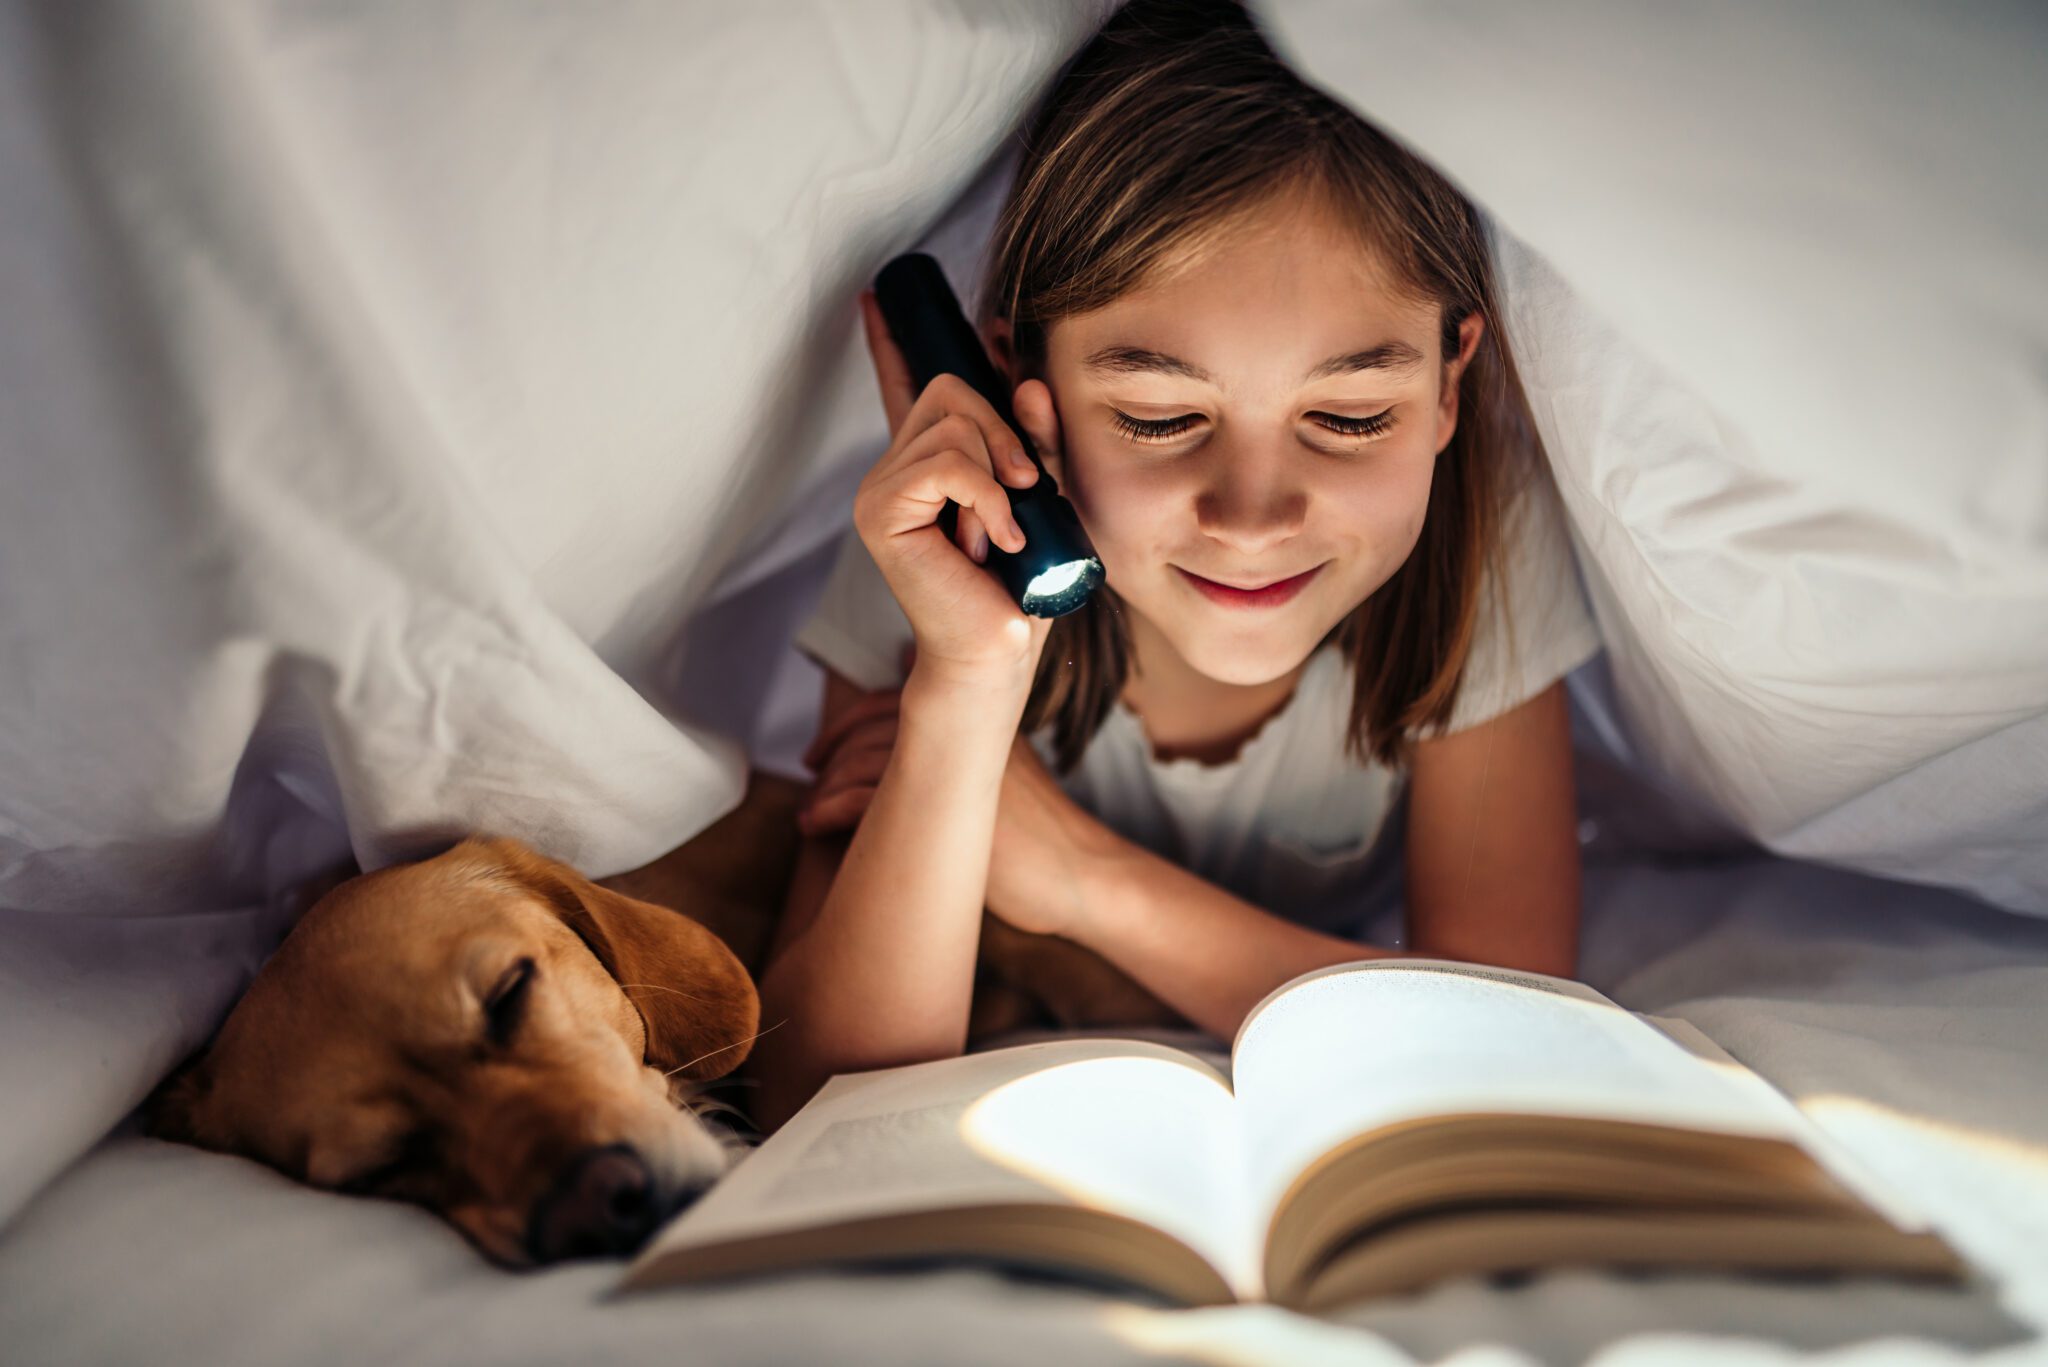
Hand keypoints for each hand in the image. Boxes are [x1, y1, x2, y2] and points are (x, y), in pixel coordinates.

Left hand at [798, 644, 1117, 940]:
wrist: (1080, 877)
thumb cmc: (1043, 839)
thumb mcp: (1007, 779)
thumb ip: (969, 751)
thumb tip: (926, 738)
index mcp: (981, 718)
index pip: (898, 694)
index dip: (856, 716)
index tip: (829, 747)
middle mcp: (967, 732)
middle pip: (874, 722)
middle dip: (833, 745)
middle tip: (810, 771)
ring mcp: (956, 769)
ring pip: (864, 759)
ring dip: (827, 785)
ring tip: (809, 815)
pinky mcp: (945, 813)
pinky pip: (864, 798)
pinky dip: (831, 810)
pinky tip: (816, 827)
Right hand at [852, 290, 1058, 684]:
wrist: (1001, 650)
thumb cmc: (1025, 582)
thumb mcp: (1042, 493)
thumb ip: (1032, 438)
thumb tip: (1025, 378)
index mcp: (930, 464)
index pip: (906, 384)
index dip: (891, 340)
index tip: (877, 295)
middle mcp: (896, 468)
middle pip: (950, 388)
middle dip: (1000, 430)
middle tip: (1020, 490)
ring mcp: (881, 488)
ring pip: (952, 424)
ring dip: (996, 472)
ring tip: (1002, 528)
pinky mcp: (879, 511)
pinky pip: (946, 463)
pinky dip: (985, 497)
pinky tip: (994, 539)